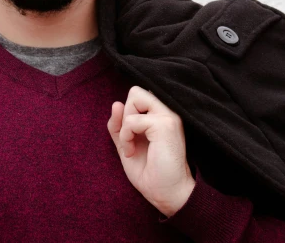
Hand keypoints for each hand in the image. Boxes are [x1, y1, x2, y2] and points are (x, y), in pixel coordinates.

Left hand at [107, 86, 195, 216]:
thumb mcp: (127, 144)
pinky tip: (132, 152)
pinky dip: (126, 136)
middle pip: (136, 91)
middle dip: (126, 114)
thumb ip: (119, 126)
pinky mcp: (165, 125)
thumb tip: (116, 104)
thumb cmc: (149, 172)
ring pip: (135, 97)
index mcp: (160, 115)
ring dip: (125, 126)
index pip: (137, 96)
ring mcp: (168, 116)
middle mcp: (167, 111)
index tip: (128, 136)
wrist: (165, 193)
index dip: (127, 112)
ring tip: (131, 147)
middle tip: (130, 138)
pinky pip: (132, 119)